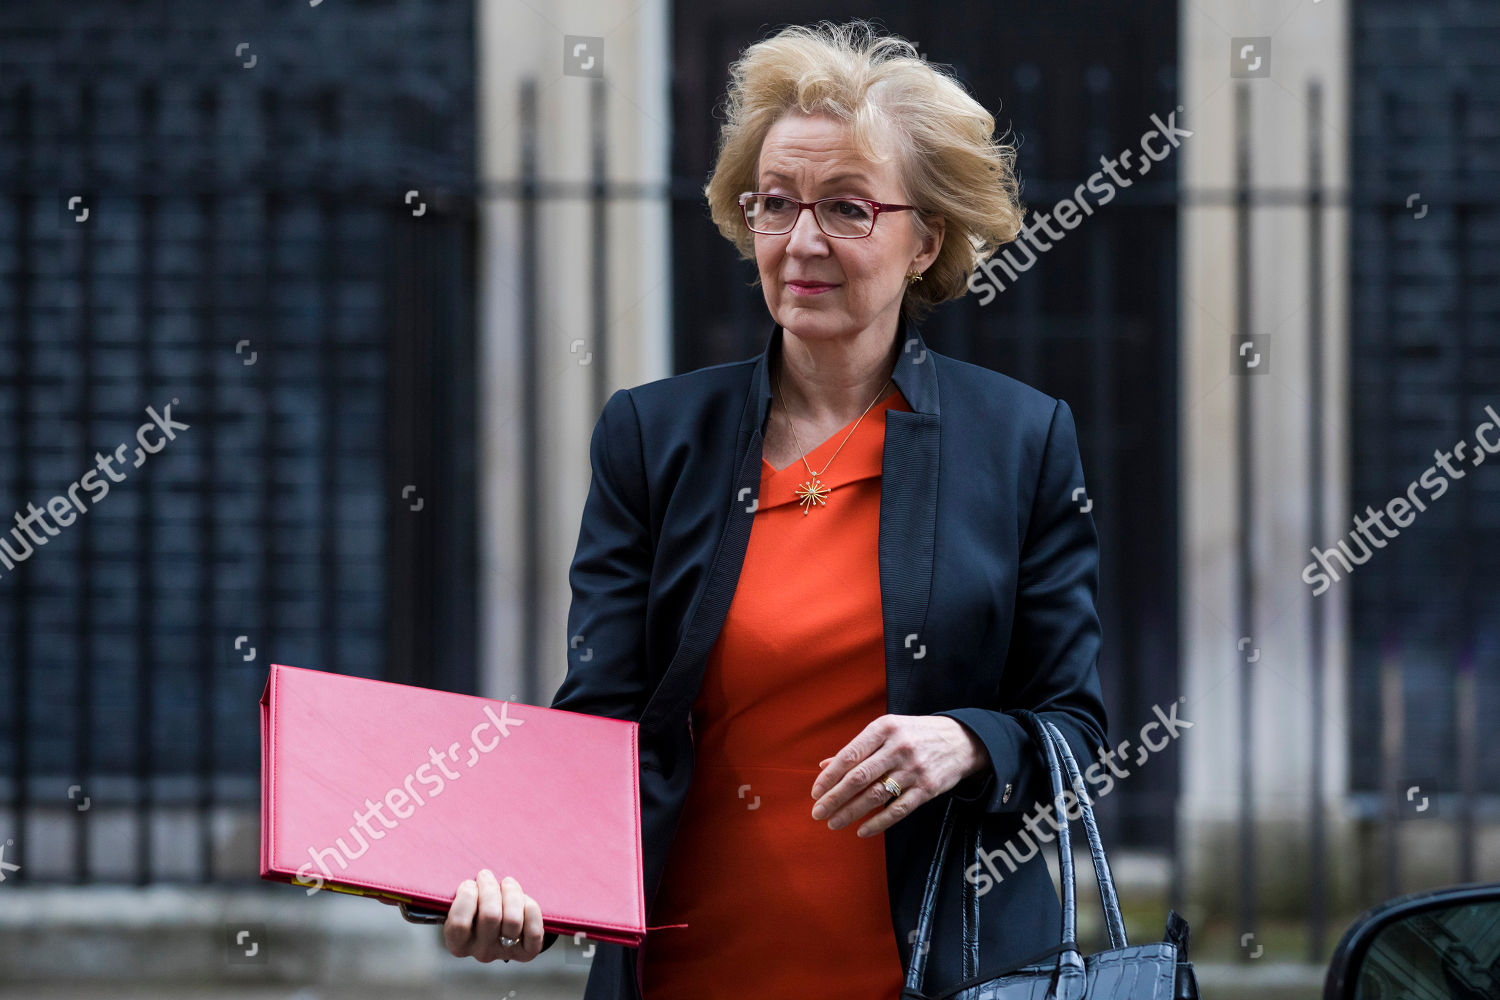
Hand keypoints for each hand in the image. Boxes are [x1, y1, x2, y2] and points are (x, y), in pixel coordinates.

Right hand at [443, 868, 545, 962]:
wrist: (502, 926)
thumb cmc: (477, 908)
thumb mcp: (464, 904)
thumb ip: (464, 896)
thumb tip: (476, 882)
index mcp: (459, 944)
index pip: (459, 923)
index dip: (466, 897)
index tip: (470, 884)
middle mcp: (481, 952)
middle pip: (490, 916)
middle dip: (490, 888)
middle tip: (487, 875)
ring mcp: (505, 952)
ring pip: (513, 920)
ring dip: (511, 894)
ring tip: (507, 883)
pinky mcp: (527, 952)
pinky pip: (533, 932)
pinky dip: (531, 910)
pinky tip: (524, 900)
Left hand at [810, 715, 987, 836]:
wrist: (961, 740)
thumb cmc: (915, 734)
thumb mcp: (888, 730)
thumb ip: (858, 748)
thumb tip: (824, 765)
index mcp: (884, 729)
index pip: (850, 755)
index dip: (830, 777)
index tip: (815, 792)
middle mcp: (898, 748)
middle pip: (859, 778)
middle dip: (835, 798)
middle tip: (818, 813)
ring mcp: (914, 770)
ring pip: (875, 796)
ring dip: (851, 812)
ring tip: (833, 823)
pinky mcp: (927, 789)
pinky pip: (898, 810)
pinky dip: (878, 823)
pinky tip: (862, 831)